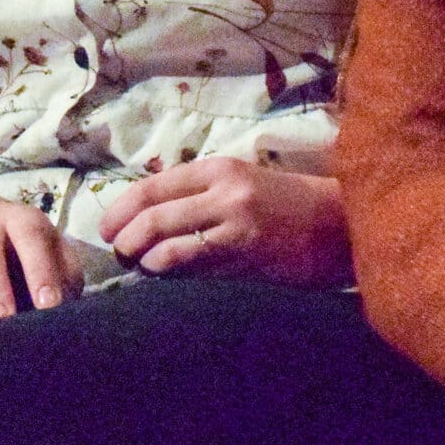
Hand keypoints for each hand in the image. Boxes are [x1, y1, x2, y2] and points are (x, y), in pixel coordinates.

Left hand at [99, 159, 349, 286]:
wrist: (339, 225)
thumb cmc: (287, 203)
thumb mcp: (241, 182)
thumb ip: (199, 193)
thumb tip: (148, 214)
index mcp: (219, 168)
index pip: (154, 186)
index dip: (121, 208)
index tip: (106, 226)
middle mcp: (224, 193)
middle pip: (153, 216)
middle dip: (125, 237)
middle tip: (116, 250)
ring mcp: (235, 227)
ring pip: (168, 246)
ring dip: (145, 260)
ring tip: (141, 266)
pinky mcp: (246, 258)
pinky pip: (194, 269)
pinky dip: (171, 273)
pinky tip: (166, 276)